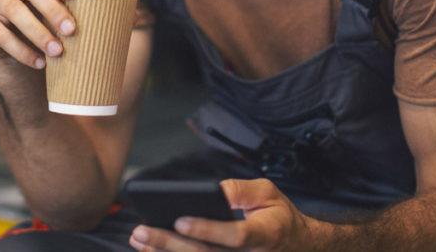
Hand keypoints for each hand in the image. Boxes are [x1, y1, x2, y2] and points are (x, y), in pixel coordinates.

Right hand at [0, 0, 76, 69]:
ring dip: (38, 32)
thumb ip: (71, 6)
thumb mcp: (53, 7)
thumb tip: (106, 18)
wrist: (6, 39)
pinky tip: (40, 62)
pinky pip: (0, 34)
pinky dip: (22, 50)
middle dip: (51, 8)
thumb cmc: (41, 17)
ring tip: (58, 51)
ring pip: (14, 10)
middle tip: (71, 30)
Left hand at [129, 179, 316, 251]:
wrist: (297, 247)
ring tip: (139, 239)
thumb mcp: (268, 194)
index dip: (208, 229)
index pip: (236, 235)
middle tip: (141, 231)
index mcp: (266, 234)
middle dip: (170, 243)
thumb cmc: (277, 217)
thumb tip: (212, 191)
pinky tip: (151, 251)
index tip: (180, 220)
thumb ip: (241, 190)